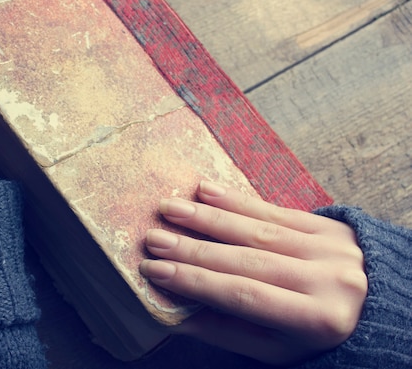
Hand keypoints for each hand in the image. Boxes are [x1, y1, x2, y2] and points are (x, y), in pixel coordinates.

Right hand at [139, 181, 366, 364]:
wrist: (385, 309)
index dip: (196, 281)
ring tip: (170, 208)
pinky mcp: (328, 225)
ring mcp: (331, 247)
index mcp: (317, 319)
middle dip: (194, 247)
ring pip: (258, 228)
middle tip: (154, 238)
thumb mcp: (280, 349)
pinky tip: (206, 189)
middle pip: (248, 259)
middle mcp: (327, 279)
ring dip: (209, 216)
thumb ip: (230, 331)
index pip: (244, 295)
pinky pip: (275, 209)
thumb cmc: (321, 336)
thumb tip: (174, 315)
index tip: (156, 270)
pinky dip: (238, 200)